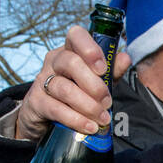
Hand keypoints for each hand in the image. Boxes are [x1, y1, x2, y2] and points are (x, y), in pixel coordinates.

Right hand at [14, 25, 132, 141]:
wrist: (45, 116)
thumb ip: (111, 72)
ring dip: (87, 106)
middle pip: (70, 63)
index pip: (76, 35)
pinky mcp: (36, 102)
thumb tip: (126, 58)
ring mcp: (42, 80)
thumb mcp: (96, 82)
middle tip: (107, 102)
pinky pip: (56, 109)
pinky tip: (89, 126)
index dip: (89, 48)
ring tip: (102, 118)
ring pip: (64, 88)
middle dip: (94, 85)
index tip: (103, 68)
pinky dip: (75, 119)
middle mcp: (54, 61)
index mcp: (70, 50)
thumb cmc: (75, 93)